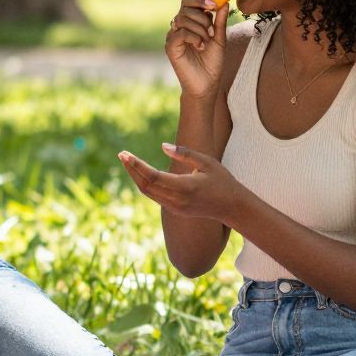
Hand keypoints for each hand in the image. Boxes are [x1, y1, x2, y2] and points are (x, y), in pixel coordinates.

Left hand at [118, 142, 249, 224]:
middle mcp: (177, 200)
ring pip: (148, 193)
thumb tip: (162, 146)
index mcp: (185, 187)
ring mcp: (175, 207)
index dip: (136, 165)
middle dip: (131, 169)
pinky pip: (155, 196)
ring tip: (127, 161)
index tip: (125, 154)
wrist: (233, 208)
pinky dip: (145, 184)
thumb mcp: (207, 162)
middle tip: (121, 154)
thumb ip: (185, 153)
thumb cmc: (223, 181)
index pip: (153, 176)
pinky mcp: (175, 210)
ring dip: (136, 177)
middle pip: (145, 186)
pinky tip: (140, 172)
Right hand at [166, 0, 230, 97]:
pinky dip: (194, 37)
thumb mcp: (219, 38)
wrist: (207, 84)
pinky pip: (180, 33)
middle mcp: (178, 28)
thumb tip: (224, 2)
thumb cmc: (212, 62)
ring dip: (200, 29)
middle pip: (185, 8)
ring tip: (206, 42)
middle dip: (202, 17)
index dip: (200, 0)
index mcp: (189, 23)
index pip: (188, 3)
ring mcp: (173, 37)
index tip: (214, 5)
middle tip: (211, 32)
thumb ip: (220, 21)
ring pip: (182, 19)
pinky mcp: (170, 47)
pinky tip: (200, 47)